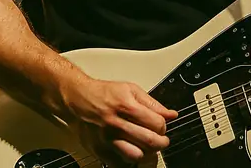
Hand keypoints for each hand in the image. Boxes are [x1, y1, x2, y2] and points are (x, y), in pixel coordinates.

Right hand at [59, 76, 178, 164]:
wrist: (79, 99)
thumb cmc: (105, 93)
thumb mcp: (131, 90)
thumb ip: (153, 103)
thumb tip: (171, 114)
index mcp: (127, 107)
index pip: (157, 124)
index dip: (164, 127)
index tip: (162, 126)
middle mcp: (117, 124)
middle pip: (149, 142)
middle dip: (161, 143)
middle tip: (161, 141)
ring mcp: (107, 139)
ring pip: (135, 156)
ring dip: (144, 153)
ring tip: (145, 146)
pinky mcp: (99, 150)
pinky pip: (118, 163)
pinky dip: (127, 160)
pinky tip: (129, 150)